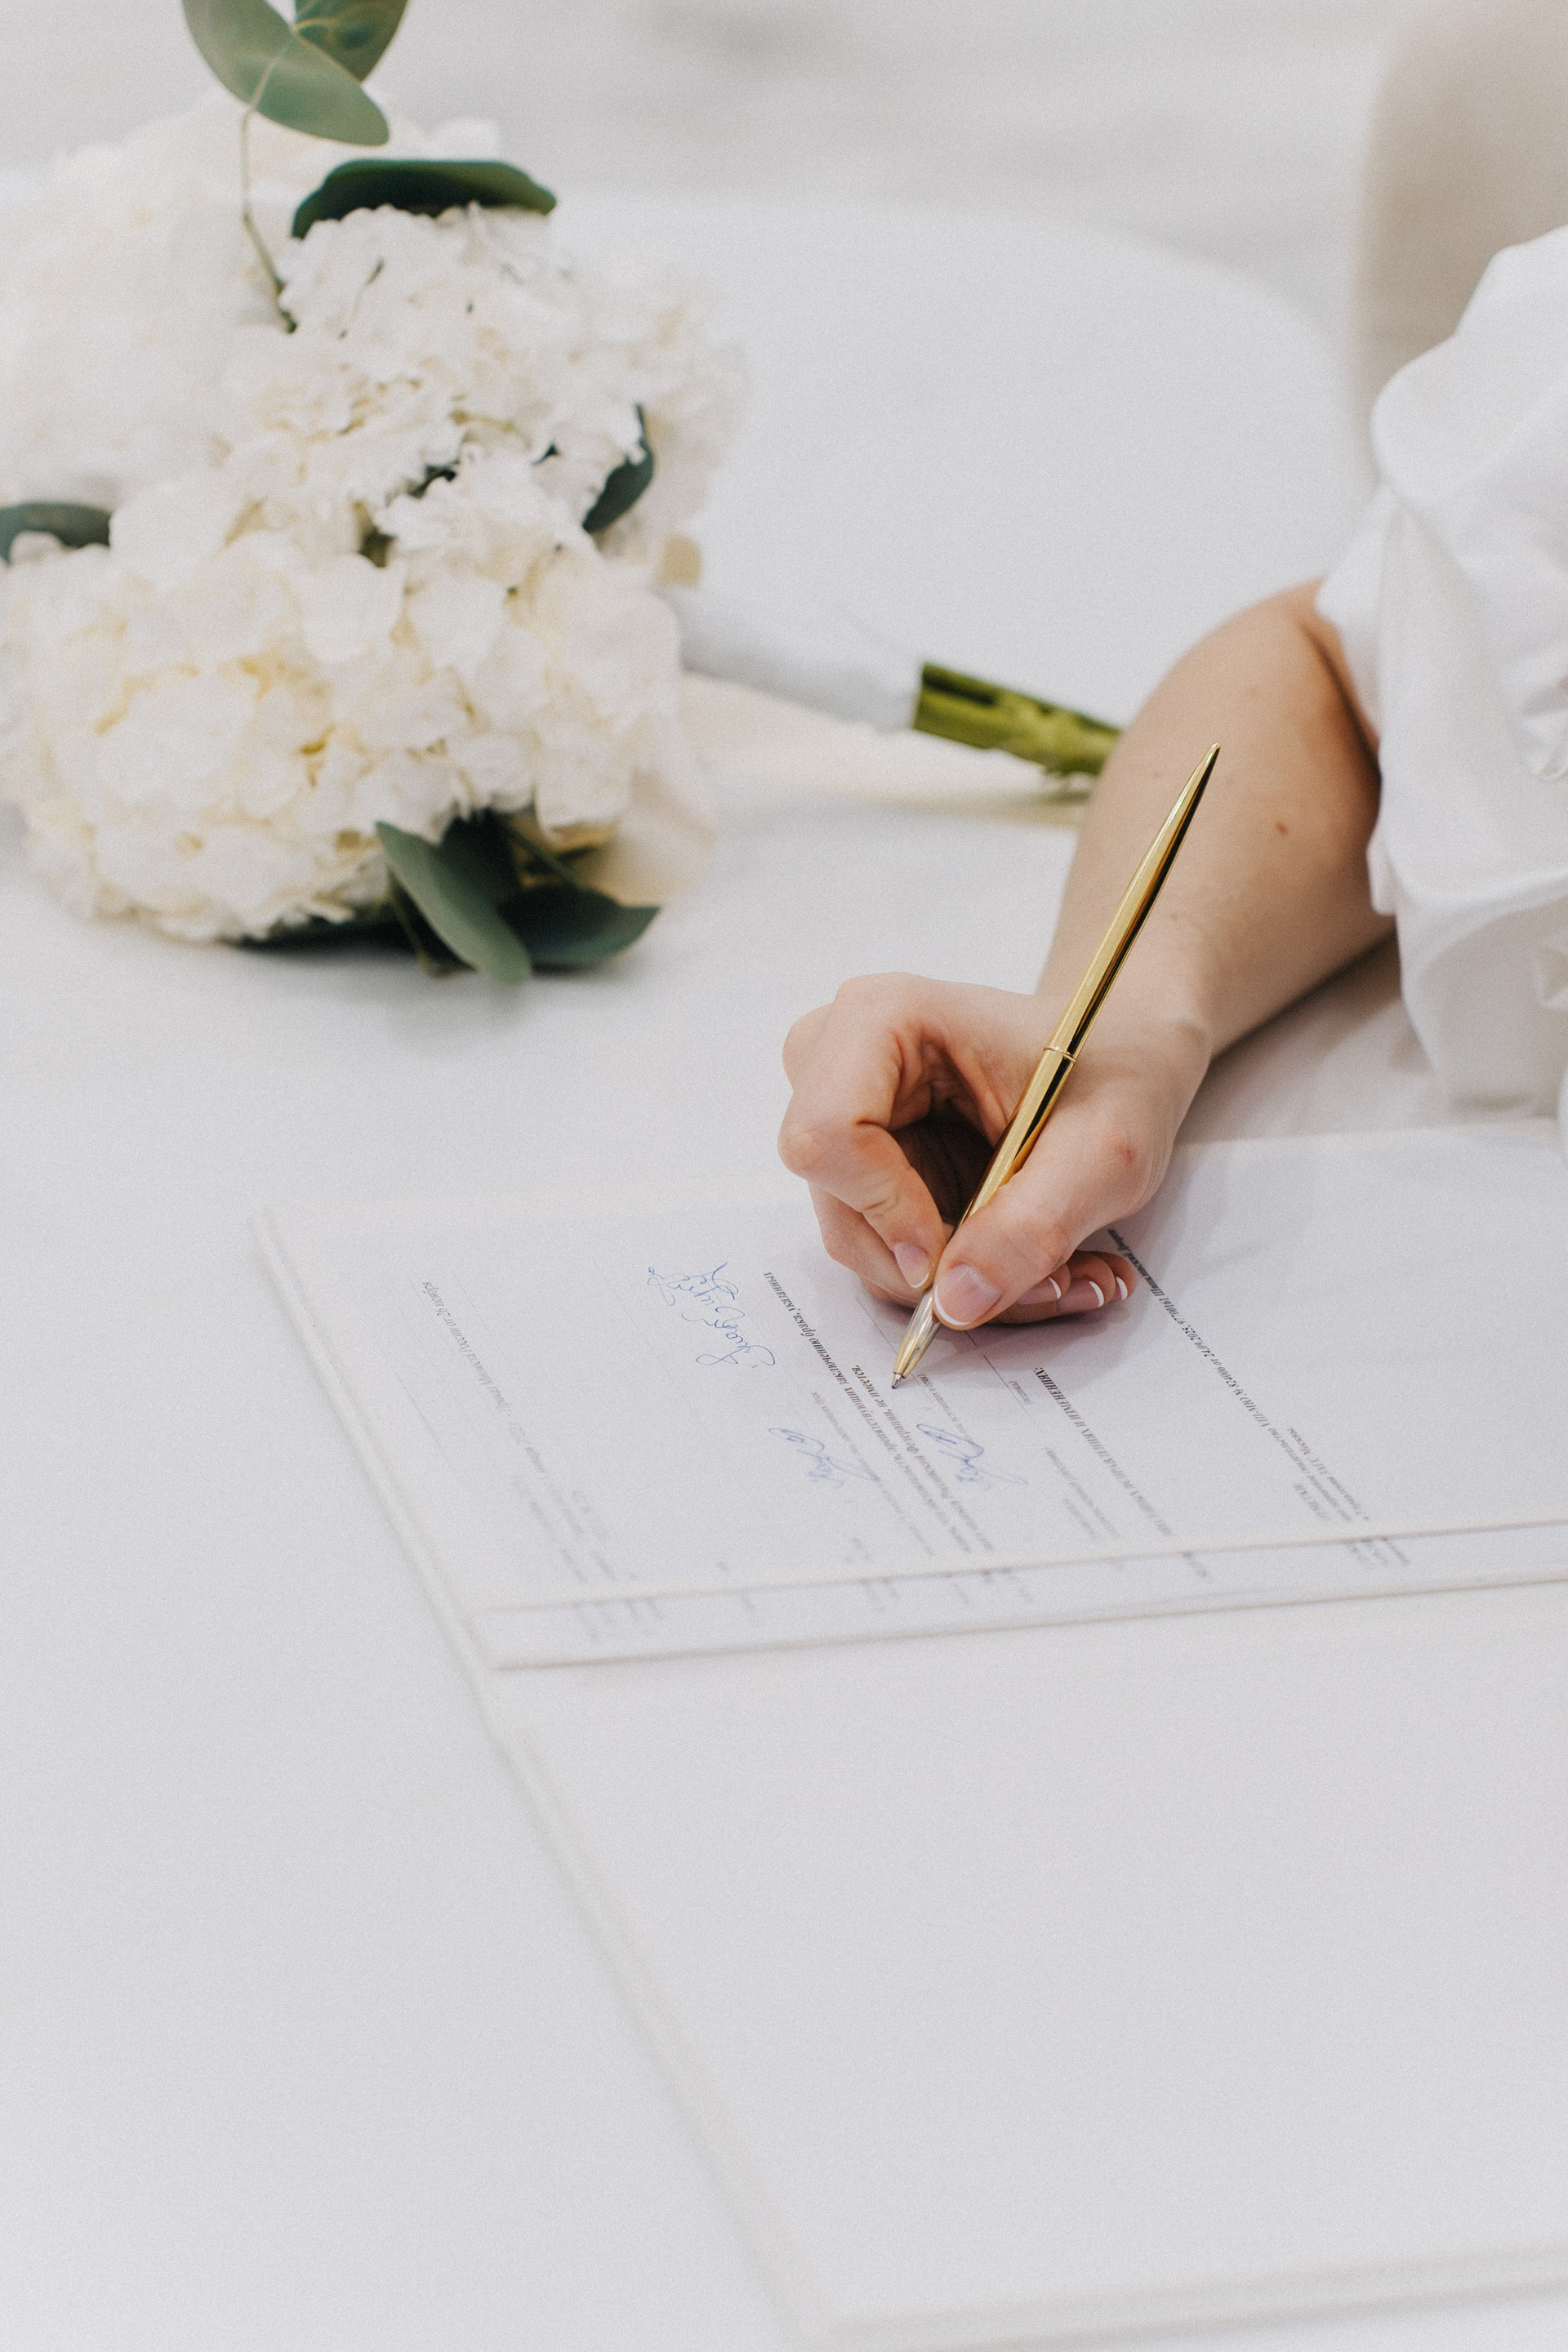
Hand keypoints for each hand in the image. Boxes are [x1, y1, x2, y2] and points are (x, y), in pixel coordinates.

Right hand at [779, 974, 1207, 1326]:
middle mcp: (837, 1062)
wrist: (1123, 1059)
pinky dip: (961, 1277)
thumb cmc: (1116, 1072)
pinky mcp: (864, 1166)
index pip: (826, 1135)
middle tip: (1049, 1279)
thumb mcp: (1105, 1152)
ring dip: (961, 1284)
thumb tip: (953, 1303)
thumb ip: (1031, 1226)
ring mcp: (844, 1116)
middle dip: (940, 1268)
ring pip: (864, 1242)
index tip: (960, 1257)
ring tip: (1060, 1273)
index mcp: (882, 1020)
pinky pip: (887, 1250)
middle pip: (841, 1203)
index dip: (885, 1211)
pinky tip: (1032, 1264)